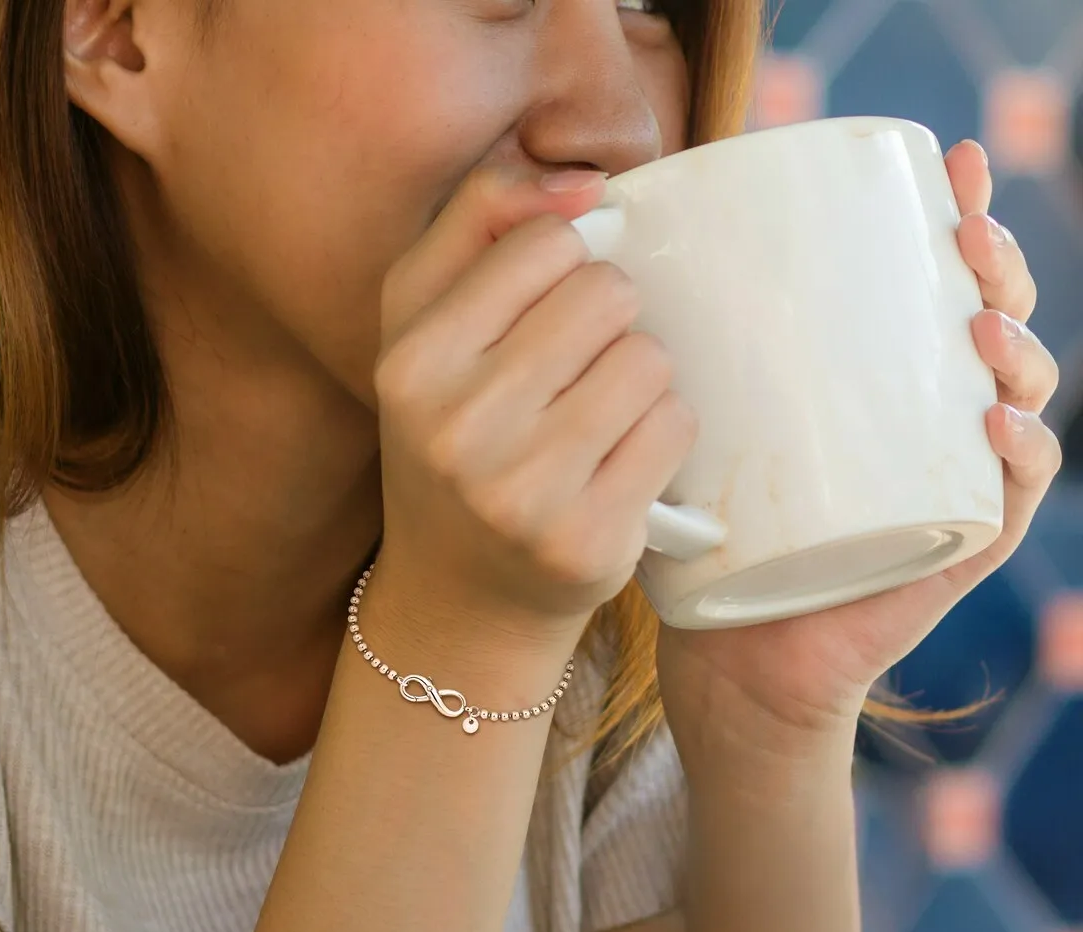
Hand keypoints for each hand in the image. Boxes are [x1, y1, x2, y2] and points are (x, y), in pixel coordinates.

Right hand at [373, 167, 697, 641]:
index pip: (547, 242)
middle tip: (571, 377)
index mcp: (411, 363)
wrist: (460, 593)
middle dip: (605, 324)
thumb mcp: (422, 327)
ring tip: (593, 424)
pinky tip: (617, 466)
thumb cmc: (452, 443)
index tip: (541, 316)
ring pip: (649, 360)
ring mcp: (523, 492)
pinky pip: (674, 426)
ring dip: (637, 382)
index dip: (564, 268)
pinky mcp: (588, 540)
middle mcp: (457, 428)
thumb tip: (583, 183)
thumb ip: (476, 225)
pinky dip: (660, 436)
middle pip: (608, 294)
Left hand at [658, 140, 1061, 743]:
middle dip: (995, 267)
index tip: (944, 160)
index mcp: (873, 392)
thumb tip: (639, 269)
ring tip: (981, 318)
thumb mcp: (704, 436)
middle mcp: (922, 428)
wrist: (733, 653)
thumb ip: (693, 369)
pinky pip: (1011, 496)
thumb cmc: (714, 540)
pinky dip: (1021, 455)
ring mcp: (948, 485)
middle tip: (966, 225)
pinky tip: (995, 420)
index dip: (954, 221)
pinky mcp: (955, 549)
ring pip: (1017, 399)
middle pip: (990, 327)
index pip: (930, 294)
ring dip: (1019, 347)